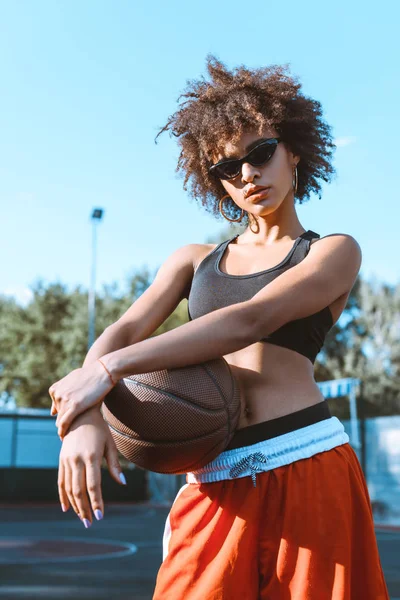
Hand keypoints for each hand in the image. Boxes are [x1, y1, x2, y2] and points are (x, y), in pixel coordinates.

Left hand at [49, 360, 114, 438]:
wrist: (103, 371)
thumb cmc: (91, 375)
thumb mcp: (72, 381)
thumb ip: (62, 394)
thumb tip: (53, 411)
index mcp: (55, 389)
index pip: (56, 409)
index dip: (64, 416)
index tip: (68, 424)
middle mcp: (57, 394)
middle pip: (59, 415)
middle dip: (64, 423)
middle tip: (69, 433)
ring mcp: (65, 399)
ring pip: (61, 420)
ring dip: (64, 429)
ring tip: (69, 439)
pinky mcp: (75, 405)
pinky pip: (65, 423)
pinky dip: (63, 432)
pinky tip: (64, 438)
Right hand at [58, 406, 125, 526]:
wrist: (80, 414)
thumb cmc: (100, 429)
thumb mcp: (110, 444)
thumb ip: (115, 465)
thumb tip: (123, 483)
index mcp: (91, 456)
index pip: (93, 485)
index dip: (96, 502)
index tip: (100, 516)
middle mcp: (76, 459)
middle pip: (78, 490)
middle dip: (84, 509)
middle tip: (90, 523)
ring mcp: (67, 460)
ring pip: (69, 488)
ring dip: (75, 505)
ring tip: (82, 518)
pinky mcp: (61, 460)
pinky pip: (61, 481)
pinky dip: (63, 496)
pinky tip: (67, 508)